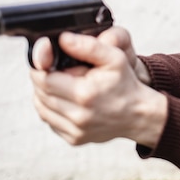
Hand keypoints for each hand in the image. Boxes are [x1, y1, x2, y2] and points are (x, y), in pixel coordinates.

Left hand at [29, 29, 166, 147]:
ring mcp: (75, 130)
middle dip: (43, 79)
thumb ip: (88, 45)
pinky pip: (51, 121)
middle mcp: (78, 116)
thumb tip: (62, 39)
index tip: (47, 60)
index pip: (44, 79)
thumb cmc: (125, 84)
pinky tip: (66, 100)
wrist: (138, 114)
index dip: (41, 67)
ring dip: (45, 94)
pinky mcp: (74, 139)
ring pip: (42, 109)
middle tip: (56, 70)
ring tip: (61, 84)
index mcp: (84, 94)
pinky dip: (52, 109)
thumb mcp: (114, 58)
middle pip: (40, 94)